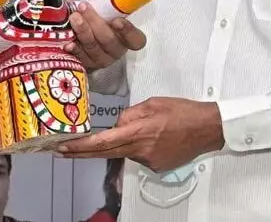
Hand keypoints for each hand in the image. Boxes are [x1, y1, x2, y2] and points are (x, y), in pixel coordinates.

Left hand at [56, 97, 223, 171]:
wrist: (208, 128)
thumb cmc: (183, 112)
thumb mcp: (152, 103)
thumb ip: (130, 114)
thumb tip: (117, 124)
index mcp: (139, 131)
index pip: (103, 142)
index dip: (81, 146)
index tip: (64, 147)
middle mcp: (141, 150)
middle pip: (105, 153)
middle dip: (82, 152)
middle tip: (62, 151)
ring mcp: (149, 161)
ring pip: (124, 152)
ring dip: (120, 144)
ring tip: (142, 129)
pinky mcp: (156, 167)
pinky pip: (138, 156)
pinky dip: (137, 147)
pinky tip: (153, 137)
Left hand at [63, 0, 146, 70]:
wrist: (90, 38)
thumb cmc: (103, 20)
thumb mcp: (107, 9)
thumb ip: (105, 0)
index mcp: (128, 38)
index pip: (136, 39)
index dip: (128, 31)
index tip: (117, 20)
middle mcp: (117, 50)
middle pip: (108, 40)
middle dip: (95, 23)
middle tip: (83, 8)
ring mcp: (101, 59)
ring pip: (93, 47)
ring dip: (83, 31)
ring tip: (74, 17)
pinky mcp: (87, 64)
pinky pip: (80, 57)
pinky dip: (74, 48)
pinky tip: (68, 42)